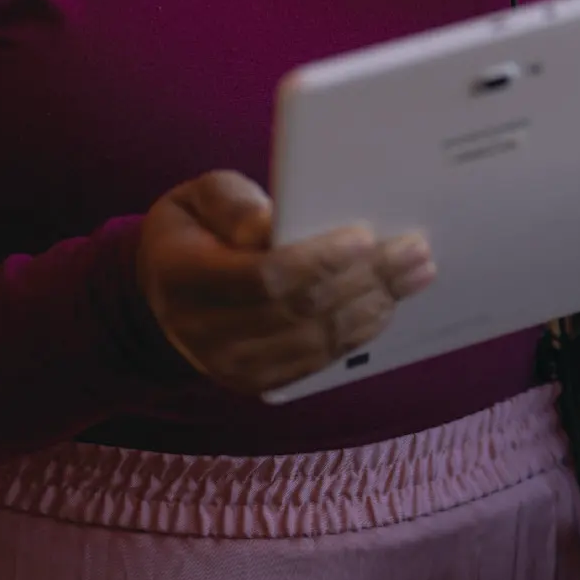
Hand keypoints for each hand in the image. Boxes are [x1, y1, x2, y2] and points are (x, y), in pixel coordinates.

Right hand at [137, 171, 434, 396]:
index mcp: (184, 278)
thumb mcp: (199, 196)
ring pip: (317, 341)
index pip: (262, 277)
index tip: (365, 236)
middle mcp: (205, 333)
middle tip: (414, 248)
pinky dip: (359, 333)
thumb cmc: (193, 229)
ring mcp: (232, 367)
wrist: (163, 294)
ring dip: (374, 306)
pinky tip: (387, 303)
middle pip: (301, 311)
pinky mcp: (257, 383)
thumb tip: (274, 224)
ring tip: (415, 272)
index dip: (318, 260)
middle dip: (365, 279)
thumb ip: (232, 204)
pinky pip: (319, 362)